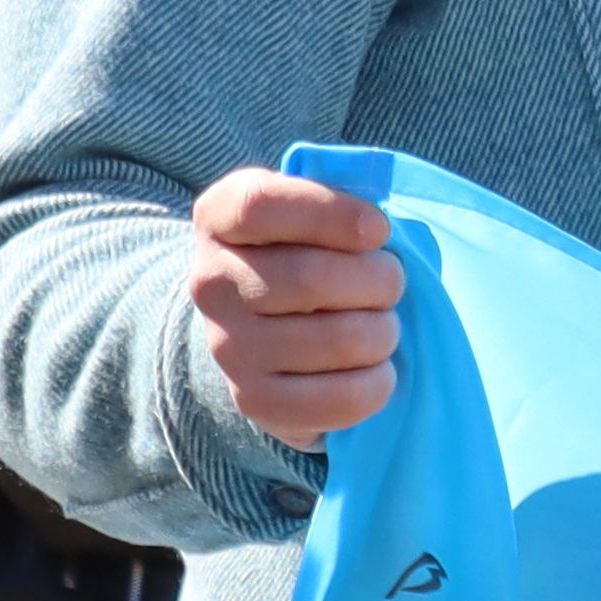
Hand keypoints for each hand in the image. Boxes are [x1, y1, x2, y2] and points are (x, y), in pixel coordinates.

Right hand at [187, 165, 400, 444]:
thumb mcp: (321, 211)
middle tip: (390, 285)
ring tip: (381, 326)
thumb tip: (380, 228)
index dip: (331, 213)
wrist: (275, 328)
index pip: (260, 206)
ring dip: (384, 332)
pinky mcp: (253, 399)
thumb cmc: (319, 252)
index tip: (378, 229)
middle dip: (380, 281)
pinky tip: (375, 369)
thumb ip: (346, 201)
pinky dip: (378, 383)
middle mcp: (210, 281)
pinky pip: (340, 398)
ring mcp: (226, 345)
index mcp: (220, 218)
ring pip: (338, 339)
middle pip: (312, 278)